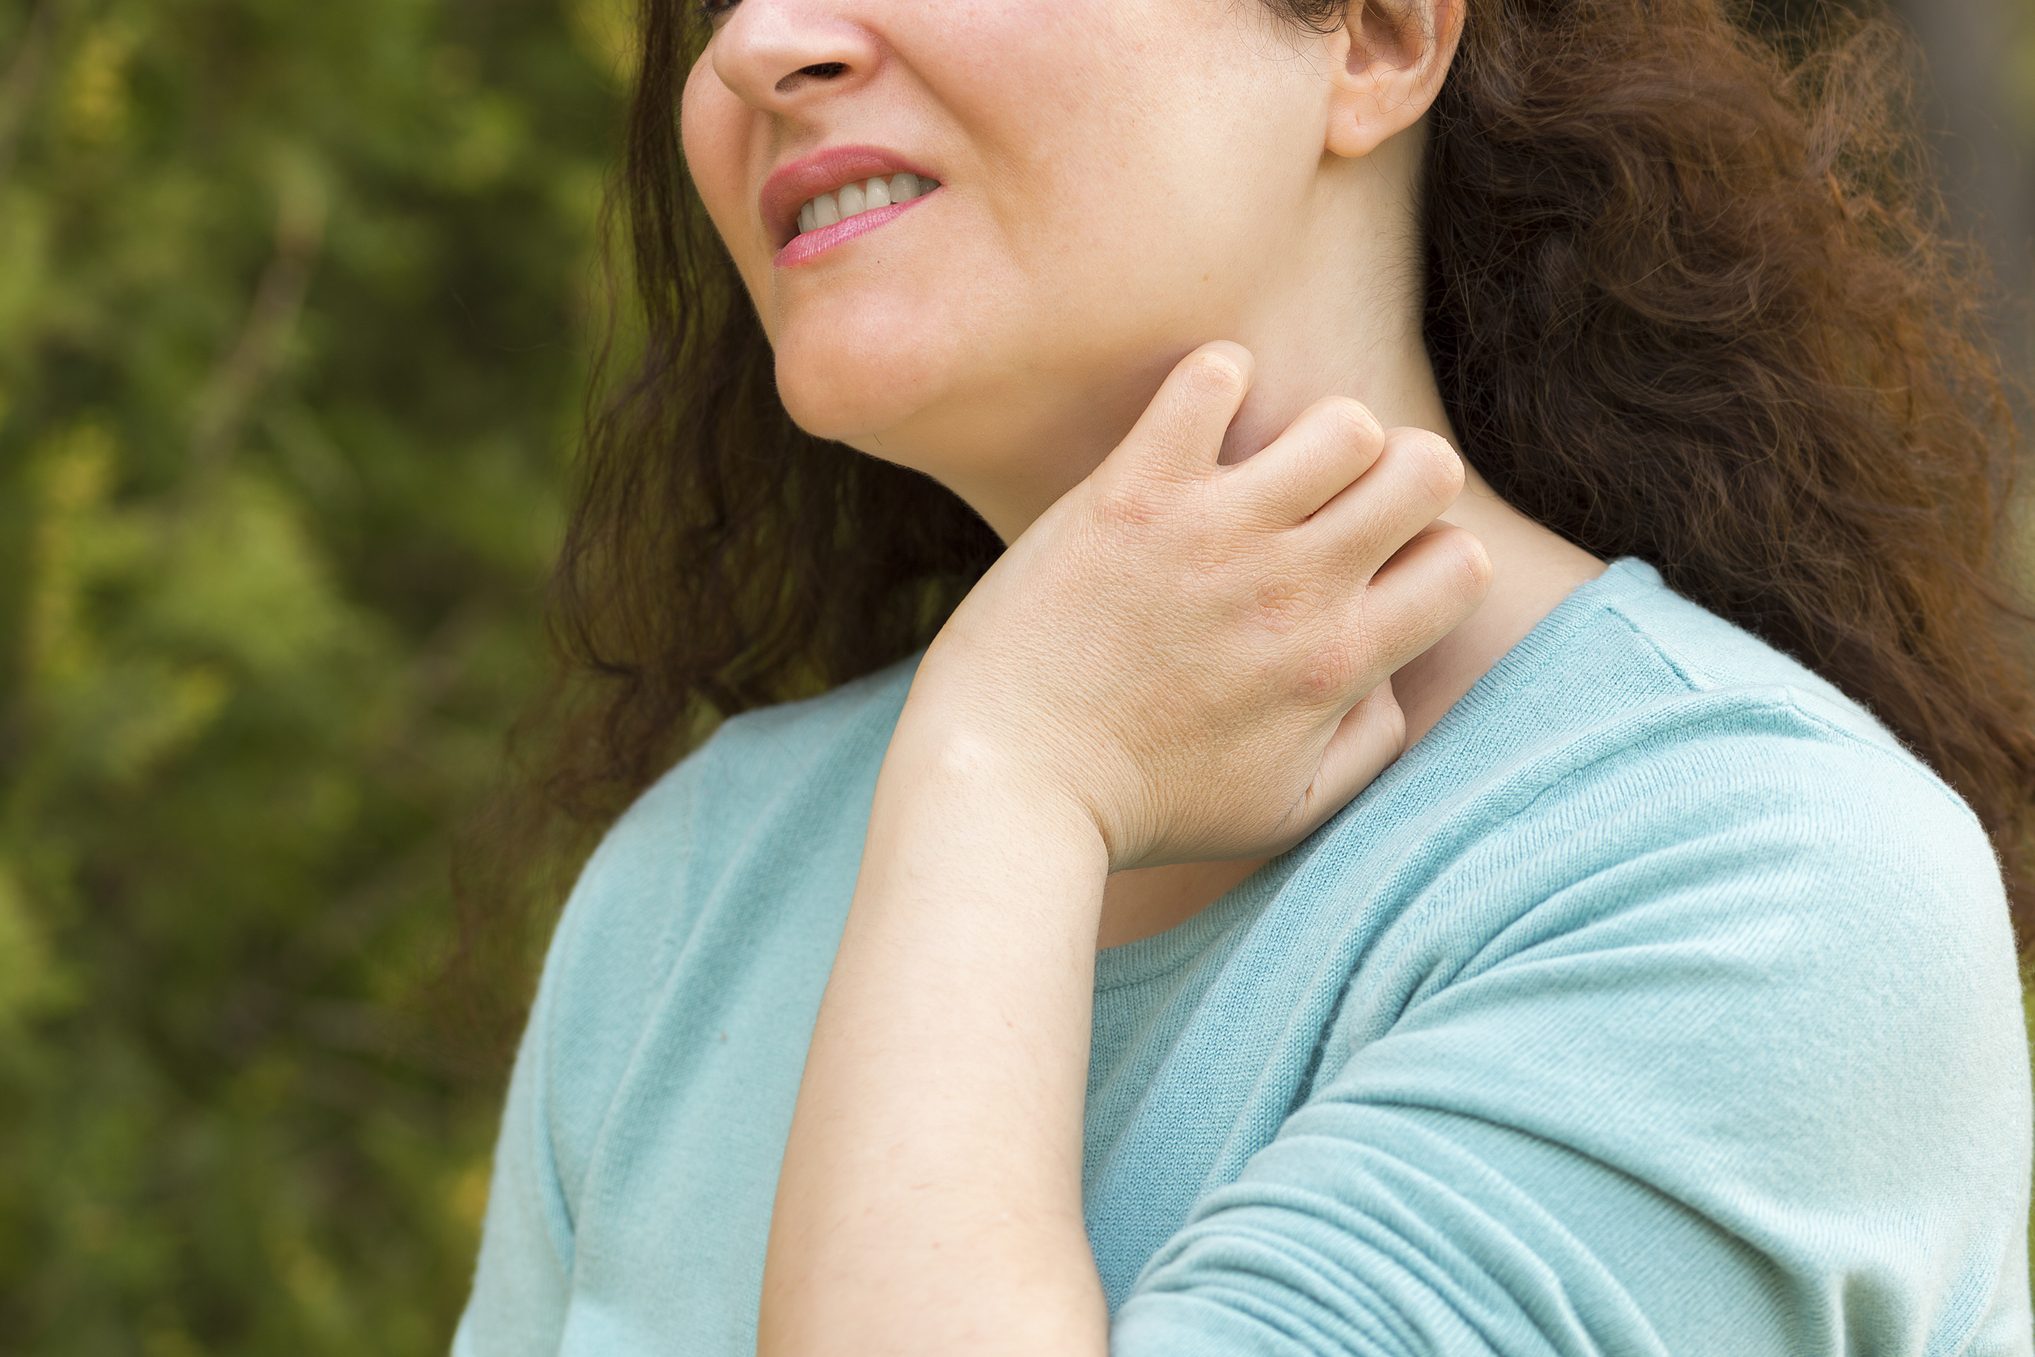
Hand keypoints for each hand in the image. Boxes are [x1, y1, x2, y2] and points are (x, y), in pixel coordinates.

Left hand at [898, 339, 1493, 873]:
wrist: (1007, 784)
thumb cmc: (1139, 807)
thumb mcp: (1280, 812)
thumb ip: (1366, 750)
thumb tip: (1392, 672)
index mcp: (1335, 665)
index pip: (1465, 564)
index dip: (1431, 558)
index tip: (1373, 572)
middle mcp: (1293, 590)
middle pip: (1428, 470)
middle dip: (1399, 476)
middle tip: (1332, 505)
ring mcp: (1214, 534)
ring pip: (1343, 421)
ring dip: (1317, 431)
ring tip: (1264, 467)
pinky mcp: (1132, 492)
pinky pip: (1211, 379)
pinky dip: (1216, 380)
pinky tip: (1194, 424)